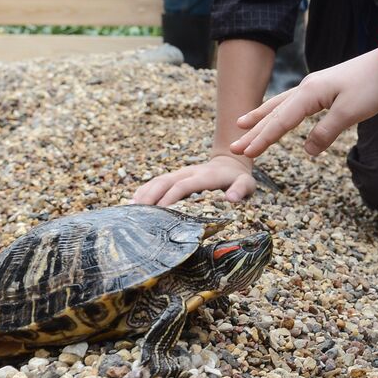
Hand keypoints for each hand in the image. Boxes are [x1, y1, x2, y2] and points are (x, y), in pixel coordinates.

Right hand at [131, 154, 256, 206]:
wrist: (230, 163)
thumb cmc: (238, 179)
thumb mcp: (247, 183)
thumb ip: (241, 189)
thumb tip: (231, 199)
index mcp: (204, 176)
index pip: (183, 185)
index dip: (170, 196)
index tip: (159, 210)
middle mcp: (189, 172)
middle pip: (165, 182)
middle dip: (150, 197)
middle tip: (137, 214)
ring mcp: (180, 173)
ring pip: (157, 181)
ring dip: (144, 194)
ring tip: (130, 211)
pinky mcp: (175, 176)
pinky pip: (156, 182)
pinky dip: (144, 191)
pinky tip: (132, 204)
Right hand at [230, 49, 377, 159]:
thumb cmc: (372, 86)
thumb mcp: (350, 113)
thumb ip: (326, 132)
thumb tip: (308, 151)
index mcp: (310, 94)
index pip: (281, 121)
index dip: (264, 139)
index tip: (247, 154)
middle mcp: (307, 88)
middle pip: (275, 112)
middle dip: (255, 130)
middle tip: (235, 145)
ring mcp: (314, 86)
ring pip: (281, 105)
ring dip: (262, 117)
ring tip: (243, 124)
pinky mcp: (323, 88)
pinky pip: (293, 102)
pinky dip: (280, 110)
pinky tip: (278, 114)